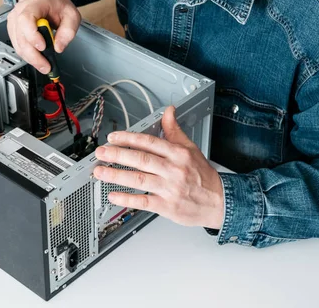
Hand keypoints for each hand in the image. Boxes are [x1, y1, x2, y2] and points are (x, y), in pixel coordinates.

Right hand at [7, 0, 80, 73]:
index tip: (43, 47)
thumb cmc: (57, 5)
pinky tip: (37, 59)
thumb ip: (68, 31)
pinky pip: (17, 46)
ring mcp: (14, 20)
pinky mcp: (13, 29)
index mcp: (35, 4)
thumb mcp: (72, 15)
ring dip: (30, 58)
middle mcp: (20, 11)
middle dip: (33, 55)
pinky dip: (27, 55)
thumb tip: (59, 47)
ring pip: (18, 44)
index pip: (26, 18)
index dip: (32, 35)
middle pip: (21, 36)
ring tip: (44, 65)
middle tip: (46, 66)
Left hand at [93, 106, 224, 228]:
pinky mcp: (167, 206)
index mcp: (178, 154)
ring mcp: (169, 189)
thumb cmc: (203, 176)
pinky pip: (143, 202)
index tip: (113, 137)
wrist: (219, 202)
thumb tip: (168, 111)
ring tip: (100, 172)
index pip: (150, 142)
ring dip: (116, 175)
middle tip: (101, 152)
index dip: (129, 138)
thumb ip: (174, 130)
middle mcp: (173, 170)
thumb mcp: (191, 148)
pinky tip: (113, 195)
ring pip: (139, 180)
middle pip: (141, 159)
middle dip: (118, 155)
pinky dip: (126, 199)